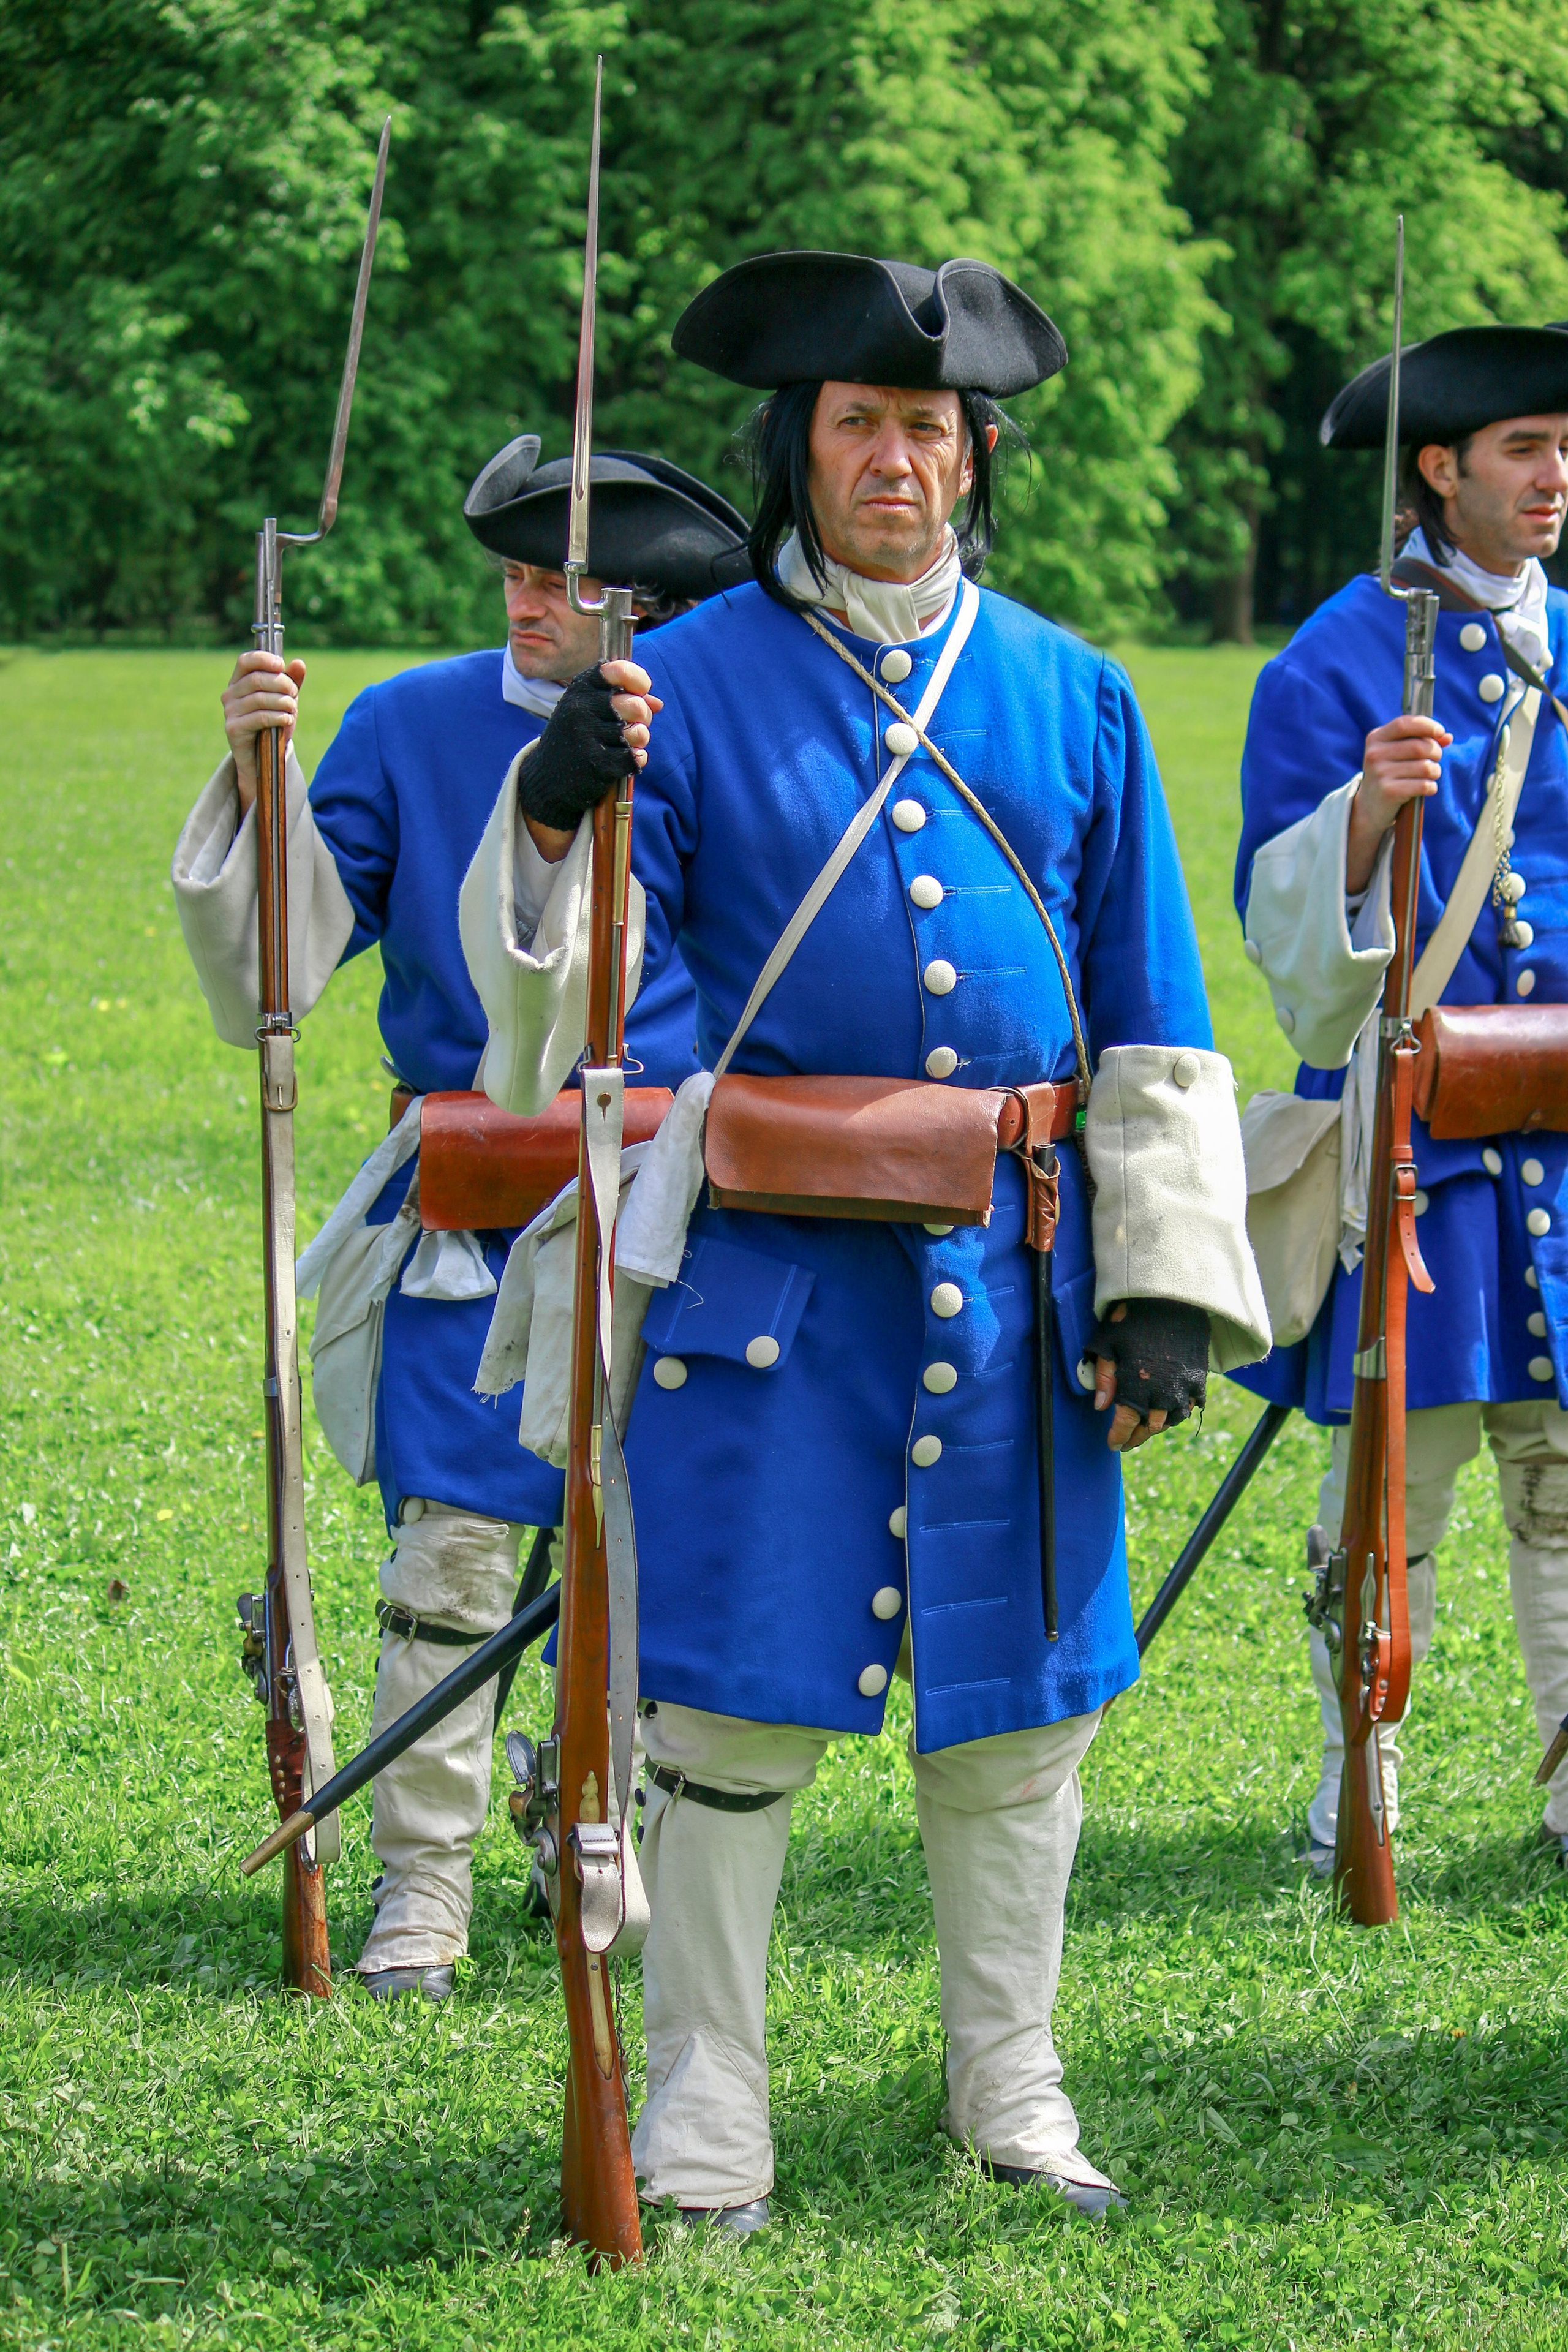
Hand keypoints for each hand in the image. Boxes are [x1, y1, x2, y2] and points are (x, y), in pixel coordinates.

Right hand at [222, 651, 305, 815]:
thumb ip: (291, 681)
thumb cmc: (272, 724)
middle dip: (281, 684)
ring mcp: (229, 712)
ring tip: (293, 709)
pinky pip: (259, 717)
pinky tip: (288, 720)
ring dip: (282, 702)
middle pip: (256, 679)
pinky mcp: (233, 729)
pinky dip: (278, 716)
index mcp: (239, 682)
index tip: (281, 665)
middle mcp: (230, 694)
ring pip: (260, 698)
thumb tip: (299, 663)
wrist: (262, 757)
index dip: (263, 659)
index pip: (245, 661)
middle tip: (294, 693)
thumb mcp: (284, 700)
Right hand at [520, 659, 661, 857]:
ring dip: (640, 740)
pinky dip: (635, 761)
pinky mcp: (595, 765)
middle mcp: (580, 708)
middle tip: (635, 723)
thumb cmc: (576, 736)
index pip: (619, 670)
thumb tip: (657, 703)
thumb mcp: (589, 709)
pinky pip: (634, 758)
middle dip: (644, 716)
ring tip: (630, 742)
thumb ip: (623, 699)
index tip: (640, 691)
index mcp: (580, 687)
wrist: (546, 777)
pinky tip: (623, 761)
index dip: (639, 680)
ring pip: (638, 733)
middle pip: (636, 706)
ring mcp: (585, 736)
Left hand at [1089, 1298, 1208, 1452]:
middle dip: (1136, 1437)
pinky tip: (1168, 1414)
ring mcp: (1184, 1388)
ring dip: (1156, 1428)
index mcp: (1136, 1386)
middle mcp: (1162, 1393)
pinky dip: (1177, 1414)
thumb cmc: (1133, 1319)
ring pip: (1170, 1421)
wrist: (1174, 1299)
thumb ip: (1103, 1377)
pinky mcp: (1200, 1380)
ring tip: (1145, 1429)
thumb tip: (1100, 1406)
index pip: (1125, 1423)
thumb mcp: (1107, 1343)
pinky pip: (1190, 1407)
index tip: (1113, 1445)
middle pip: (1149, 1427)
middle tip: (1127, 1442)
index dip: (1118, 1436)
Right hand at [1345, 714, 1451, 892]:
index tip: (1441, 735)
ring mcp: (1378, 773)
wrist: (1364, 817)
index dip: (1428, 726)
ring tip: (1425, 782)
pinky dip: (1429, 789)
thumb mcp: (1397, 760)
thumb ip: (1420, 744)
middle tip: (1433, 766)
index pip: (1407, 722)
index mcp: (1375, 739)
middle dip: (1435, 755)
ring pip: (1427, 765)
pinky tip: (1423, 793)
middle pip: (1423, 745)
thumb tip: (1448, 735)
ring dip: (1433, 774)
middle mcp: (1374, 754)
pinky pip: (1424, 784)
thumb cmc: (1386, 784)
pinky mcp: (1387, 793)